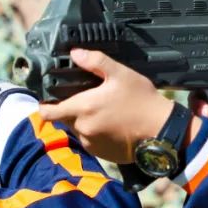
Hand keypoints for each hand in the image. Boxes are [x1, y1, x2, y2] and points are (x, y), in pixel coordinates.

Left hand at [37, 49, 175, 163]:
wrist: (162, 130)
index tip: (50, 99)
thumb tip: (75, 53)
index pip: (47, 112)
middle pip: (64, 120)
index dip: (45, 105)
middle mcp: (83, 129)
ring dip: (84, 123)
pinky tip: (111, 125)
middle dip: (71, 110)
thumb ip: (96, 61)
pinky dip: (95, 134)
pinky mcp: (102, 154)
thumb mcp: (121, 74)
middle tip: (87, 100)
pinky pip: (90, 142)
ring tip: (103, 113)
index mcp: (83, 108)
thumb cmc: (142, 100)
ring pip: (78, 131)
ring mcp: (92, 144)